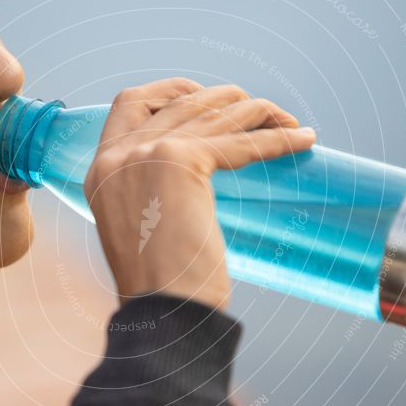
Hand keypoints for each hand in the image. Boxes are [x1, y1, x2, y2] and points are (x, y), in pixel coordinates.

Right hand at [84, 78, 316, 311]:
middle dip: (226, 98)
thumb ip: (150, 191)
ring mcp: (145, 154)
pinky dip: (278, 139)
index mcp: (102, 169)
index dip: (171, 90)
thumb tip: (191, 175)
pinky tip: (303, 140)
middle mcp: (118, 155)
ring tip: (288, 121)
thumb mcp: (140, 225)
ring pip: (214, 113)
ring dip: (258, 112)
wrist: (162, 315)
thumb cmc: (160, 286)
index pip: (130, 102)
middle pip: (181, 101)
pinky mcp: (180, 161)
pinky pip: (241, 141)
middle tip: (260, 113)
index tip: (205, 96)